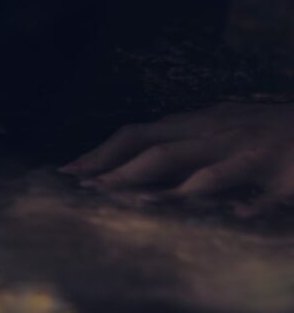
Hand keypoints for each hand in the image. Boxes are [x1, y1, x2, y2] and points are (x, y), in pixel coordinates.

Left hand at [59, 102, 293, 215]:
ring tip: (127, 201)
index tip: (69, 173)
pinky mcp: (285, 172)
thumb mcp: (214, 129)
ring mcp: (247, 151)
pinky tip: (229, 216)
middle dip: (116, 169)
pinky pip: (261, 193)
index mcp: (195, 124)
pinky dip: (244, 205)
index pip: (136, 135)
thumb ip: (178, 144)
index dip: (101, 153)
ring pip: (198, 168)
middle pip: (154, 149)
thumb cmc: (263, 131)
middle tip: (85, 189)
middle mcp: (214, 133)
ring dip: (161, 184)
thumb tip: (128, 163)